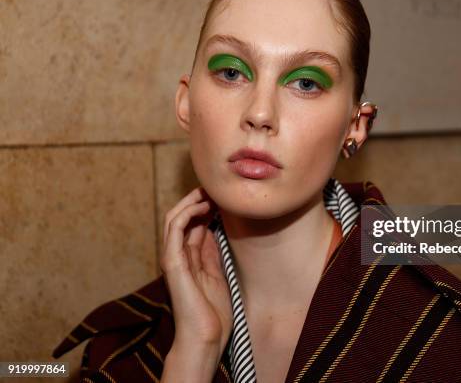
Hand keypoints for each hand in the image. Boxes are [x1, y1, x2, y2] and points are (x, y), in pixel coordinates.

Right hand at [160, 186, 231, 363]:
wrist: (205, 336)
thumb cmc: (213, 312)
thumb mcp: (217, 273)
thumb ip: (212, 252)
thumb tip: (214, 228)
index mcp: (188, 258)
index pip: (192, 223)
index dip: (205, 206)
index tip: (222, 196)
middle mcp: (177, 255)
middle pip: (181, 217)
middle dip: (197, 200)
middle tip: (215, 189)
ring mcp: (172, 258)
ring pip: (174, 218)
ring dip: (191, 201)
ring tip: (208, 192)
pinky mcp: (172, 262)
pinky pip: (174, 229)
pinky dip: (187, 213)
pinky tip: (202, 207)